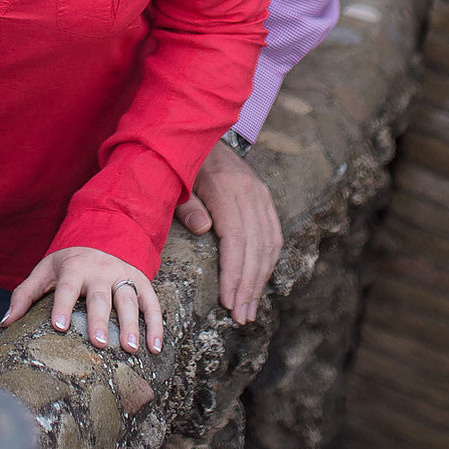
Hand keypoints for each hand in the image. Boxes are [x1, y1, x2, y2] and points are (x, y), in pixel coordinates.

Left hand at [3, 246, 161, 354]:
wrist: (105, 231)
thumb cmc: (69, 261)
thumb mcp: (45, 270)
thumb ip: (25, 294)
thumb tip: (5, 323)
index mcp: (74, 268)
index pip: (67, 287)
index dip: (62, 305)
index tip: (59, 326)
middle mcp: (100, 271)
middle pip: (100, 297)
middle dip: (100, 320)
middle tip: (100, 343)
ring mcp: (123, 276)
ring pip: (128, 300)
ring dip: (131, 324)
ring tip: (131, 348)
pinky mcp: (141, 281)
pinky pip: (152, 303)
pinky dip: (156, 324)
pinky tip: (155, 346)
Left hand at [175, 141, 279, 323]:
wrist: (197, 132)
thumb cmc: (180, 163)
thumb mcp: (175, 180)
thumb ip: (187, 205)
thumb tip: (203, 230)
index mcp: (226, 187)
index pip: (236, 238)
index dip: (234, 273)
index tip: (228, 302)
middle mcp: (249, 190)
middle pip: (256, 246)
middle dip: (249, 285)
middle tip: (240, 317)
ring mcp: (260, 193)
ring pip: (269, 243)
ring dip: (261, 280)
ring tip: (249, 309)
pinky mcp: (265, 197)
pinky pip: (274, 234)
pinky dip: (269, 261)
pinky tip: (260, 282)